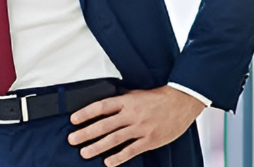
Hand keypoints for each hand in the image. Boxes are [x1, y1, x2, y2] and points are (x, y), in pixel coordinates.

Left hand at [68, 85, 205, 166]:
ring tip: (85, 152)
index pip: (101, 107)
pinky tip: (108, 162)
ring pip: (115, 139)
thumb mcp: (135, 93)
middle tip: (72, 139)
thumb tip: (103, 106)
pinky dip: (119, 157)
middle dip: (86, 133)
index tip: (73, 120)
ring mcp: (140, 128)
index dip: (85, 113)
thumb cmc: (158, 98)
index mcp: (126, 101)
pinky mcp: (150, 140)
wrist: (181, 102)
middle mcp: (131, 114)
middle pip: (104, 125)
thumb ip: (120, 100)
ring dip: (97, 147)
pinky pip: (131, 150)